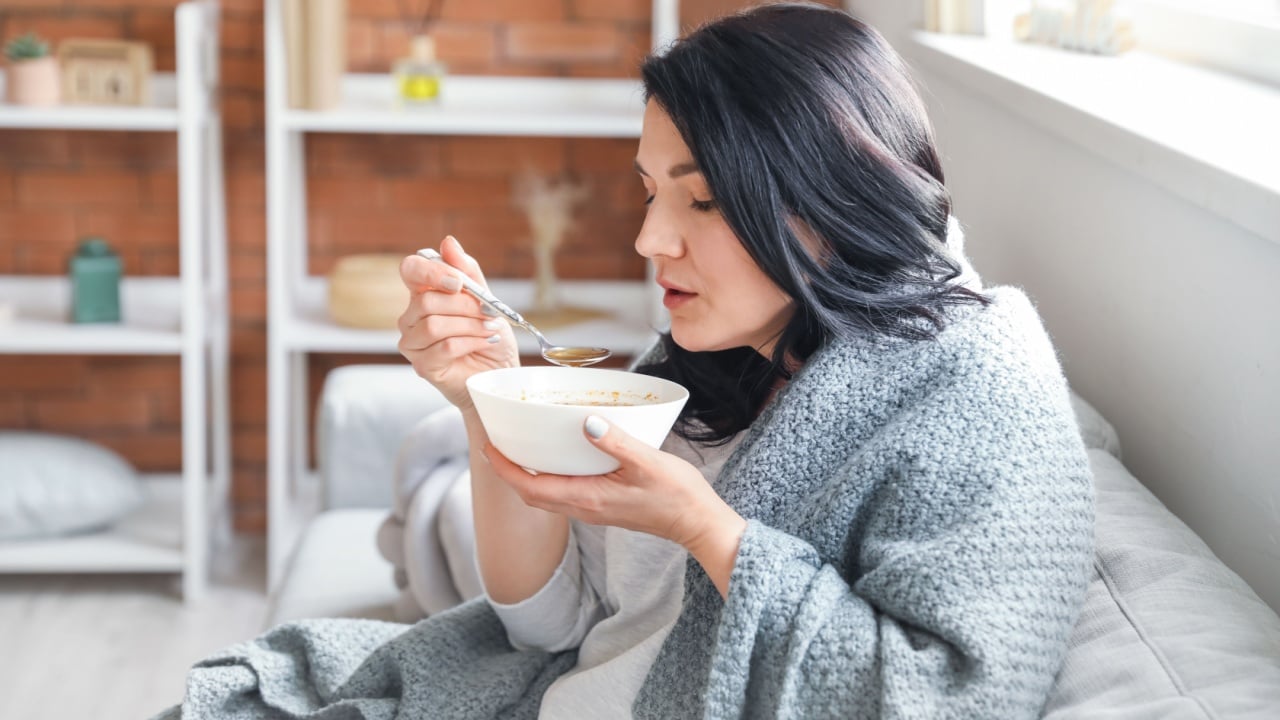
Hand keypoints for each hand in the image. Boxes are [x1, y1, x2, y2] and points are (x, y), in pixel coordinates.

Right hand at [398, 236, 518, 411]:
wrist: (500, 371)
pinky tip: (484, 343)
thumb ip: (467, 272)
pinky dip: (470, 342)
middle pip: (427, 301)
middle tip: (488, 313)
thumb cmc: (490, 335)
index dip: (430, 272)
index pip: (410, 270)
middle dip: (465, 306)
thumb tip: (448, 242)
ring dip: (470, 326)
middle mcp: (411, 316)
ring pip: (433, 325)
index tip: (458, 282)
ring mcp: (413, 342)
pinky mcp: (422, 365)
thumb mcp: (486, 298)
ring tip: (489, 329)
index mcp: (424, 293)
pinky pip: (443, 347)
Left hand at [481, 416, 744, 556]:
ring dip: (527, 475)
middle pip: (531, 494)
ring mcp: (593, 510)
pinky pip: (563, 494)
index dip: (505, 469)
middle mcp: (584, 508)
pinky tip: (558, 458)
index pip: (530, 487)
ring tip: (520, 448)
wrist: (698, 523)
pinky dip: (549, 478)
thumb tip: (586, 422)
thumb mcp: (648, 462)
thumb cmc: (677, 495)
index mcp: (587, 498)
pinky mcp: (603, 507)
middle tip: (497, 444)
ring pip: (546, 496)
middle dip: (509, 471)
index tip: (489, 447)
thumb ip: (616, 441)